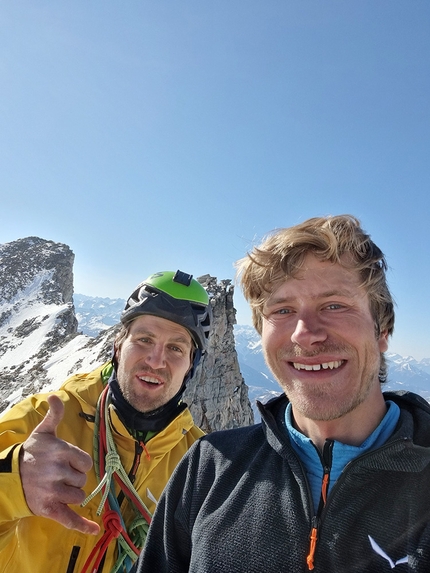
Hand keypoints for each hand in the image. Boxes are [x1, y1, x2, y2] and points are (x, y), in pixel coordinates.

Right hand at [19, 394, 99, 534]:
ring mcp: (53, 491)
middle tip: (59, 475)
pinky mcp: (49, 508)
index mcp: (61, 452)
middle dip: (74, 479)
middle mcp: (58, 471)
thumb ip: (54, 415)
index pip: (86, 463)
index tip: (69, 463)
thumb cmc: (32, 453)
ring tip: (58, 487)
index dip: (80, 464)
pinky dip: (83, 526)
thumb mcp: (43, 432)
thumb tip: (55, 396)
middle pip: (83, 480)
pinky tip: (94, 529)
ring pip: (79, 497)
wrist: (10, 476)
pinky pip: (70, 519)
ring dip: (72, 494)